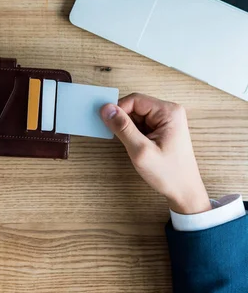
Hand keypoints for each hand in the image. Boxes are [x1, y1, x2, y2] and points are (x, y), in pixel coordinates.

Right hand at [101, 94, 210, 214]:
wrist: (185, 192)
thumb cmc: (169, 174)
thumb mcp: (141, 151)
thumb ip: (123, 128)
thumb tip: (106, 108)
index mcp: (168, 112)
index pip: (135, 100)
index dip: (119, 110)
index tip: (108, 123)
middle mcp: (169, 112)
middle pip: (135, 106)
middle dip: (124, 121)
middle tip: (121, 139)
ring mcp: (167, 120)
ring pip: (137, 116)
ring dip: (129, 129)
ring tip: (133, 146)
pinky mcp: (163, 129)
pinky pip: (141, 124)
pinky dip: (134, 133)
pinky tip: (137, 146)